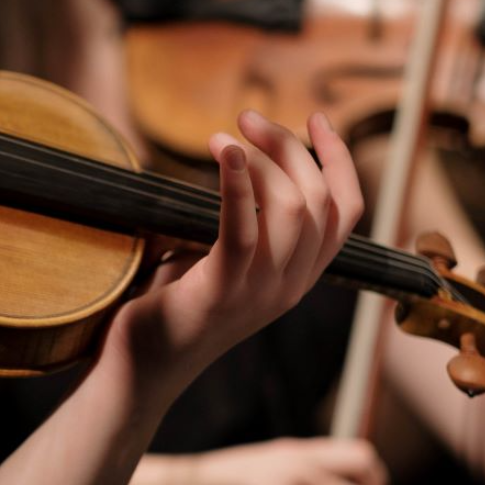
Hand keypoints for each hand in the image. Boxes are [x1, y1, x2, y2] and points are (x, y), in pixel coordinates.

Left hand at [108, 111, 361, 392]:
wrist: (139, 367)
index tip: (316, 118)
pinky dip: (237, 184)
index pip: (345, 213)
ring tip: (221, 137)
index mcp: (297, 276)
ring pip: (290, 210)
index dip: (338, 161)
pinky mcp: (222, 292)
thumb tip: (230, 156)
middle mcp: (290, 285)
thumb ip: (240, 219)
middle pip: (317, 201)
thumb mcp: (219, 257)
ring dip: (260, 159)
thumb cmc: (170, 305)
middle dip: (288, 147)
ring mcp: (260, 293)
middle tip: (246, 117)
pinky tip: (223, 152)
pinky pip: (244, 231)